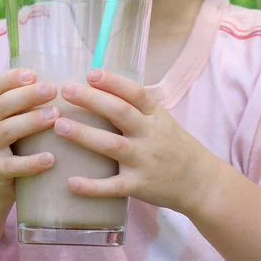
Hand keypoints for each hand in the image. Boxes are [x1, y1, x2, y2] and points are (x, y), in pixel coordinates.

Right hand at [0, 68, 59, 205]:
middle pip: (2, 104)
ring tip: (55, 116)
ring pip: (6, 131)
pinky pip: (11, 166)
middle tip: (52, 89)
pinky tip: (50, 158)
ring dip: (31, 122)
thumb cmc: (17, 141)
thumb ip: (35, 102)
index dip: (13, 77)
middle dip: (27, 95)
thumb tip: (75, 83)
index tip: (34, 74)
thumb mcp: (18, 118)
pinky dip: (31, 162)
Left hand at [54, 69, 216, 216]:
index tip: (91, 73)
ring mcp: (145, 161)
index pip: (135, 93)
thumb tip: (97, 85)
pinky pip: (113, 187)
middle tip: (66, 90)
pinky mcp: (139, 186)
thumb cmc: (172, 144)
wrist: (200, 182)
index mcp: (155, 115)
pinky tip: (70, 182)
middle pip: (120, 113)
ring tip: (60, 125)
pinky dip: (92, 186)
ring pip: (112, 146)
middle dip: (92, 100)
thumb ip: (135, 106)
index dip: (113, 82)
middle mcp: (150, 135)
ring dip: (85, 135)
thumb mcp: (161, 119)